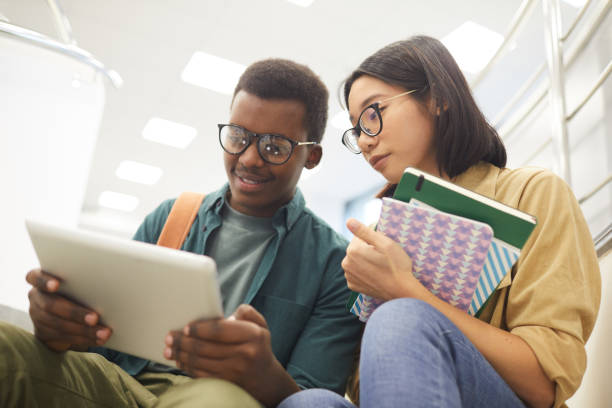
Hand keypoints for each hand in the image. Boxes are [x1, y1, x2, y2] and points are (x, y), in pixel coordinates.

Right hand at [26, 268, 111, 351]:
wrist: (63, 313)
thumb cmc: (76, 289)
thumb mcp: (76, 283)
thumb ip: (83, 282)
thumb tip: (113, 284)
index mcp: (41, 279)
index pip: (35, 277)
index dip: (44, 281)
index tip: (56, 285)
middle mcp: (36, 297)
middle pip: (51, 305)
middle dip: (75, 313)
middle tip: (95, 318)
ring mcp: (37, 315)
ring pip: (59, 325)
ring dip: (84, 330)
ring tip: (104, 333)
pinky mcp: (43, 332)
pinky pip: (63, 337)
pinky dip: (84, 339)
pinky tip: (98, 340)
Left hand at [165, 304, 298, 405]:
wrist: (266, 378)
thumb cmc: (258, 345)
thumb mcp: (260, 325)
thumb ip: (247, 312)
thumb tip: (227, 314)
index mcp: (252, 335)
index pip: (220, 330)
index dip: (200, 329)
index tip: (186, 327)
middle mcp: (244, 354)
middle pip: (206, 347)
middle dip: (183, 342)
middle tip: (169, 337)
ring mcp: (235, 371)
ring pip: (201, 362)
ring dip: (181, 354)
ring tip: (168, 348)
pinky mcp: (226, 383)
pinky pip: (201, 374)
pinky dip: (187, 367)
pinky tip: (179, 360)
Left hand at [342, 218, 424, 299]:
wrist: (401, 291)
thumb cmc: (396, 265)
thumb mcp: (385, 243)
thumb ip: (364, 231)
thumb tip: (348, 221)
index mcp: (353, 251)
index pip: (360, 236)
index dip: (373, 240)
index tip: (383, 248)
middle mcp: (346, 263)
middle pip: (357, 248)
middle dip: (368, 250)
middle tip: (383, 258)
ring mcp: (349, 276)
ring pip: (356, 260)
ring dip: (365, 260)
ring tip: (380, 267)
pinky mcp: (353, 286)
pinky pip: (356, 272)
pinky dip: (364, 272)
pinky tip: (375, 275)